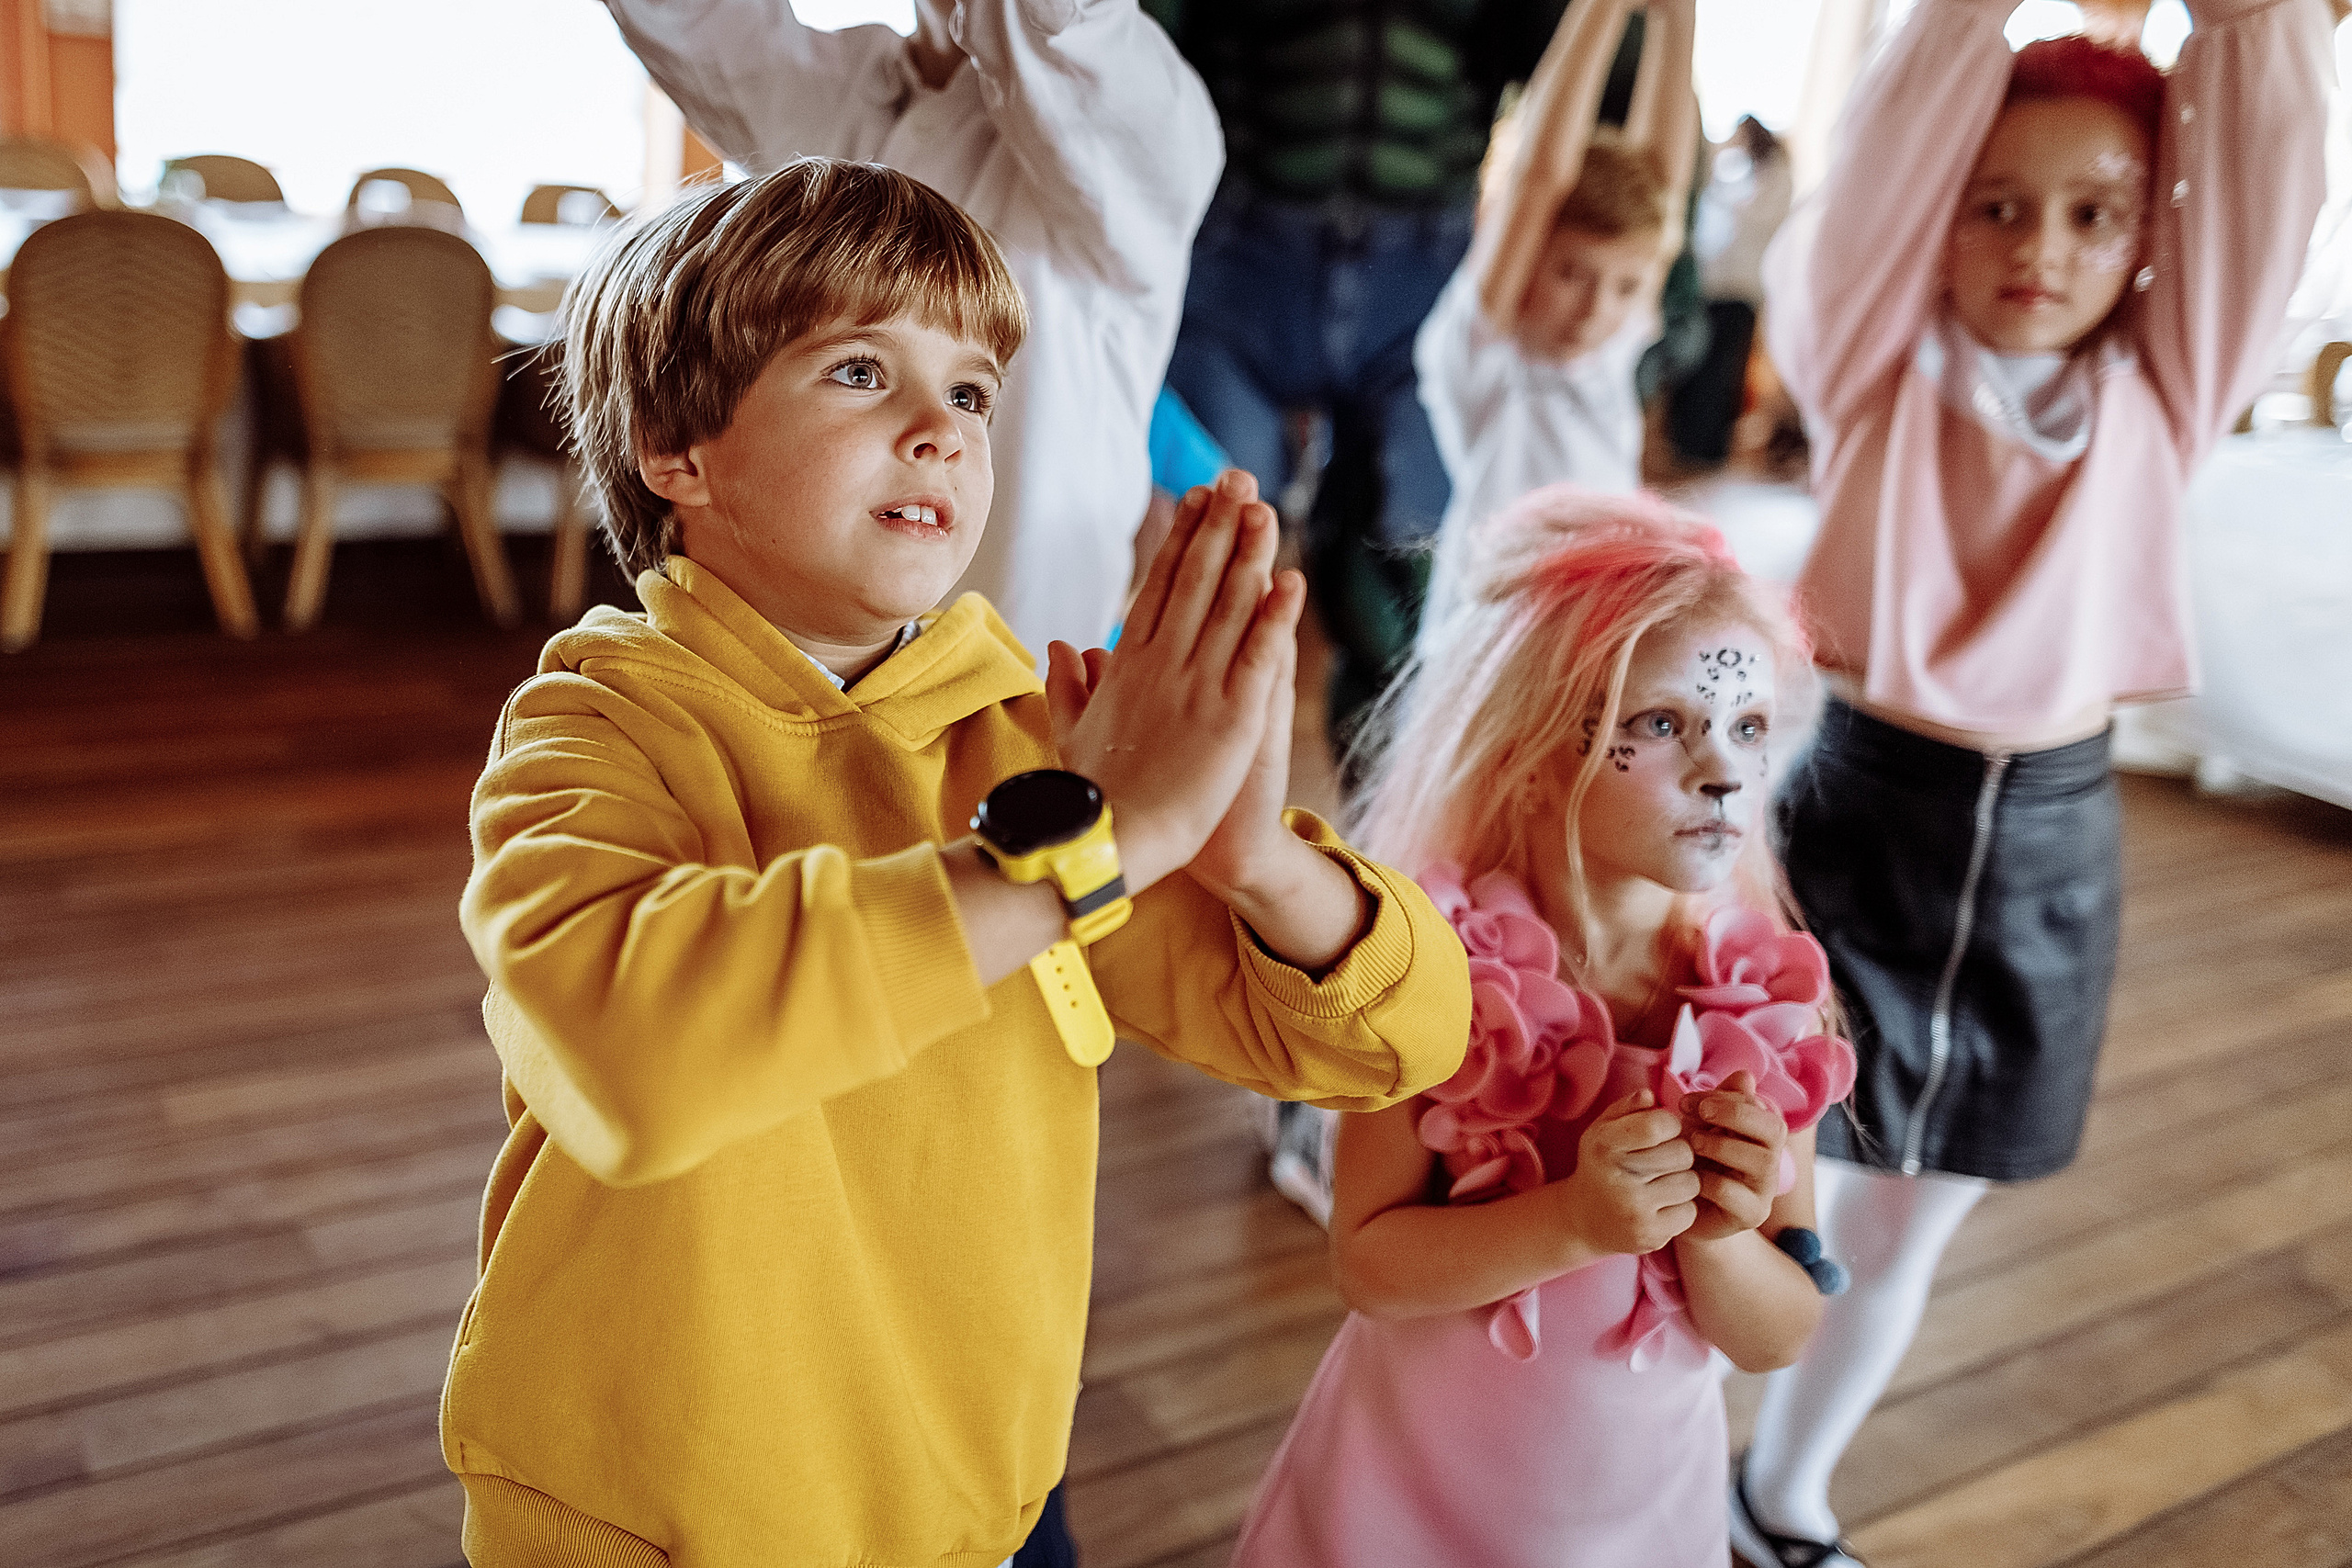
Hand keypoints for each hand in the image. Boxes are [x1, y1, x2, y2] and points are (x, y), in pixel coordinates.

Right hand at [1046, 471, 1297, 895]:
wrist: (1110, 844)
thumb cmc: (1093, 795)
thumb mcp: (1073, 732)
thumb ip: (1068, 684)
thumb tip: (1063, 644)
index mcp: (1125, 665)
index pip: (1156, 586)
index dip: (1180, 539)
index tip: (1195, 499)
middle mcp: (1160, 664)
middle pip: (1194, 580)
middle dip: (1217, 525)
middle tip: (1237, 478)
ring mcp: (1197, 686)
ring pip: (1228, 607)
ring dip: (1249, 554)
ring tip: (1265, 510)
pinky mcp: (1232, 717)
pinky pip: (1259, 656)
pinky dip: (1276, 617)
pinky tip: (1291, 581)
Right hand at [1556, 1089, 1700, 1255]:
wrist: (1582, 1221)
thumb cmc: (1601, 1167)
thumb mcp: (1602, 1131)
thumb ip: (1626, 1108)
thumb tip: (1650, 1096)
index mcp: (1604, 1146)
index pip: (1658, 1125)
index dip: (1669, 1124)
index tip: (1660, 1132)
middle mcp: (1616, 1179)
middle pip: (1682, 1154)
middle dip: (1679, 1153)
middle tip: (1664, 1160)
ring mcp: (1634, 1211)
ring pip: (1690, 1184)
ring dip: (1683, 1181)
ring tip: (1663, 1182)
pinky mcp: (1650, 1236)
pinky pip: (1689, 1212)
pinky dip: (1682, 1207)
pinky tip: (1663, 1205)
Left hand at [1678, 1070, 1788, 1241]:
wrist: (1677, 1208)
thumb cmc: (1691, 1162)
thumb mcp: (1699, 1126)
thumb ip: (1717, 1101)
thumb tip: (1744, 1076)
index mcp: (1760, 1134)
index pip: (1760, 1105)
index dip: (1725, 1097)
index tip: (1687, 1102)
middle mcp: (1769, 1159)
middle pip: (1775, 1129)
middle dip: (1736, 1114)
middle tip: (1701, 1113)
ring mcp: (1764, 1190)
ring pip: (1763, 1161)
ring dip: (1723, 1146)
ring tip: (1693, 1144)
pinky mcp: (1750, 1215)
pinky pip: (1736, 1195)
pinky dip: (1711, 1181)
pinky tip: (1692, 1177)